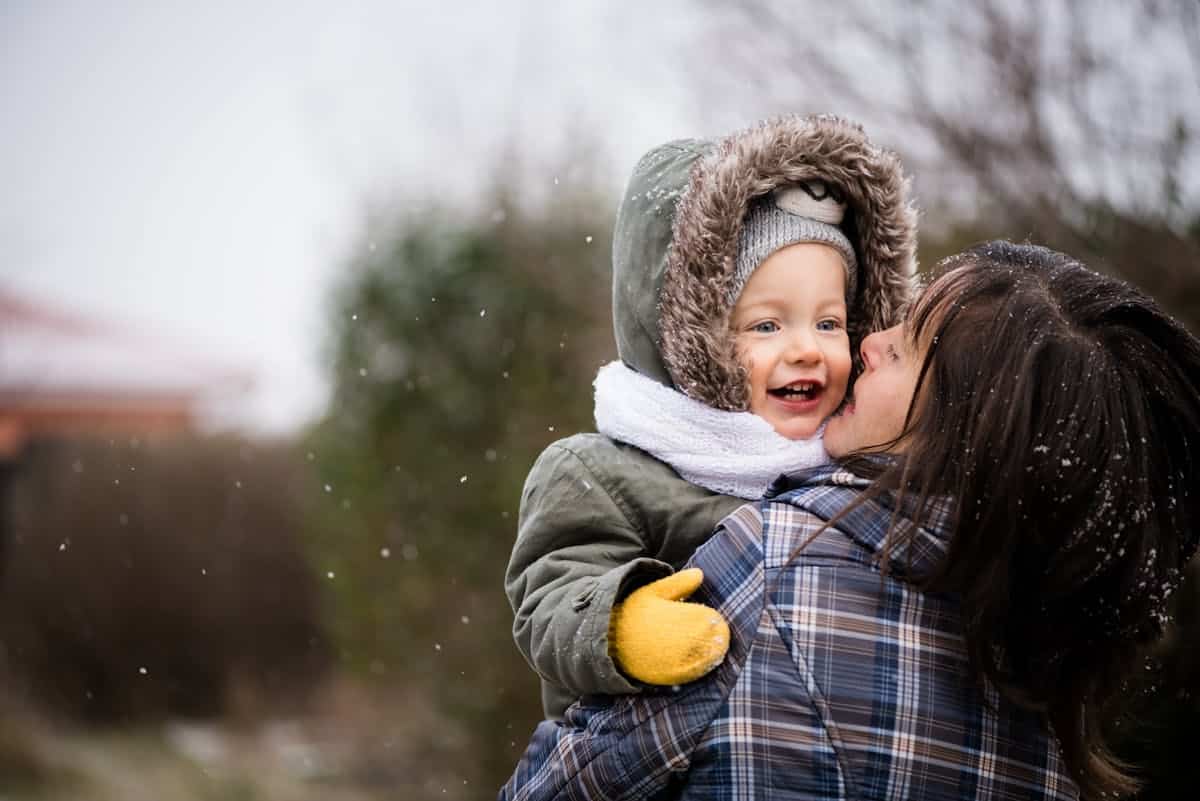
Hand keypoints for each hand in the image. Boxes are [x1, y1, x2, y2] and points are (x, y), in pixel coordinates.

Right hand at [608, 568, 729, 685]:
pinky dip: (700, 667)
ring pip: (708, 658)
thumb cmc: (632, 613)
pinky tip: (695, 661)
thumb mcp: (652, 592)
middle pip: (715, 640)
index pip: (713, 620)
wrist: (608, 642)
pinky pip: (696, 674)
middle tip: (711, 632)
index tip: (709, 617)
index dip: (713, 619)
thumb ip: (678, 583)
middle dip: (714, 635)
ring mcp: (679, 662)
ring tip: (704, 645)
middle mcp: (684, 641)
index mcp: (682, 617)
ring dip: (710, 652)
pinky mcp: (673, 678)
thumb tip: (700, 573)